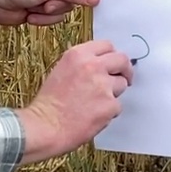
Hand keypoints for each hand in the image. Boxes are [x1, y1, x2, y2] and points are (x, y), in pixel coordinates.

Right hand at [15, 40, 132, 163]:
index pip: (107, 45)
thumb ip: (82, 64)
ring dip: (113, 93)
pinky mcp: (110, 104)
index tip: (114, 64)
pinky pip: (117, 106)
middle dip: (125, 70)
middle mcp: (93, 66)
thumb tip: (101, 65)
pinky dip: (109, 112)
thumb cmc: (49, 103)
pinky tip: (93, 116)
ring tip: (94, 104)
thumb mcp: (62, 71)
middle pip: (122, 60)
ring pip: (121, 85)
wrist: (45, 126)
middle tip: (125, 78)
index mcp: (78, 55)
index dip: (112, 55)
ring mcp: (103, 85)